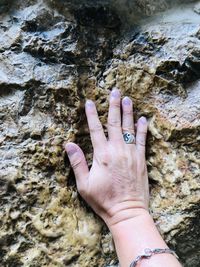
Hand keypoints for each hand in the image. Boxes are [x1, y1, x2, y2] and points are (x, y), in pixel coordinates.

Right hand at [65, 88, 148, 227]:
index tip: (89, 102)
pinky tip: (143, 119)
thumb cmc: (103, 200)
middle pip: (114, 123)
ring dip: (128, 112)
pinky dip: (142, 129)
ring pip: (128, 128)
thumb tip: (68, 144)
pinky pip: (142, 140)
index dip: (91, 115)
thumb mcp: (84, 184)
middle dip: (113, 106)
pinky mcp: (141, 159)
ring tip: (127, 99)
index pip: (95, 129)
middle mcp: (117, 150)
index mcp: (102, 155)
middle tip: (115, 91)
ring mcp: (131, 153)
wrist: (127, 211)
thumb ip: (77, 162)